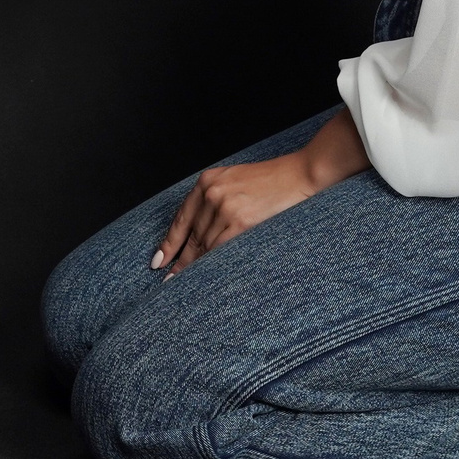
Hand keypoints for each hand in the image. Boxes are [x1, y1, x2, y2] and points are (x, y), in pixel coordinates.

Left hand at [152, 112, 369, 273]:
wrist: (300, 174)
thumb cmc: (272, 180)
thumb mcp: (234, 181)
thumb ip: (214, 199)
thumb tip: (198, 231)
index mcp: (207, 181)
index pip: (181, 218)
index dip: (169, 243)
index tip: (159, 261)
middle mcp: (211, 192)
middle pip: (191, 236)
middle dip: (179, 260)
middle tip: (169, 280)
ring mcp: (224, 207)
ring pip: (204, 245)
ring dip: (194, 266)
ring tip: (184, 284)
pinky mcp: (240, 221)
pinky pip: (220, 249)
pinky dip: (211, 265)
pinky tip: (205, 277)